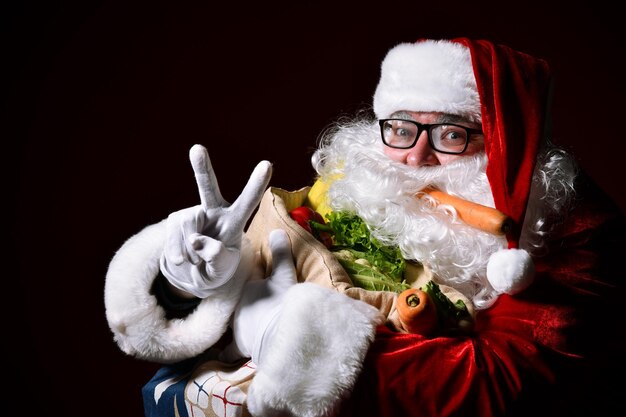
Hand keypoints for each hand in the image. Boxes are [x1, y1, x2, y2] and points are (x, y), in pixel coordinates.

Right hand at [160, 144, 271, 297]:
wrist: (195, 273)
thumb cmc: (217, 268)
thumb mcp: (222, 268)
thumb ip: (216, 257)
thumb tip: (196, 240)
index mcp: (235, 220)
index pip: (248, 202)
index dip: (256, 184)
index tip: (267, 164)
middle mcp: (214, 210)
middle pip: (208, 187)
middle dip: (202, 168)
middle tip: (197, 148)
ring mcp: (193, 213)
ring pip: (187, 226)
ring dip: (190, 250)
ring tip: (196, 260)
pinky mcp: (175, 219)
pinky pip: (173, 236)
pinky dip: (176, 252)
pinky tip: (182, 260)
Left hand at [220, 229, 297, 363]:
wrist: (280, 331)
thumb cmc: (281, 301)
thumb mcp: (284, 275)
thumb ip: (280, 253)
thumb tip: (277, 230)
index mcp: (245, 289)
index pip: (245, 284)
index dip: (250, 284)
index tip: (253, 284)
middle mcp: (236, 307)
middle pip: (239, 304)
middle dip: (243, 304)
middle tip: (250, 305)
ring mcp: (237, 327)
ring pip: (234, 324)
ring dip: (237, 324)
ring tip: (242, 325)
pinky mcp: (239, 346)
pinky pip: (229, 351)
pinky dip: (226, 353)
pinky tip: (221, 356)